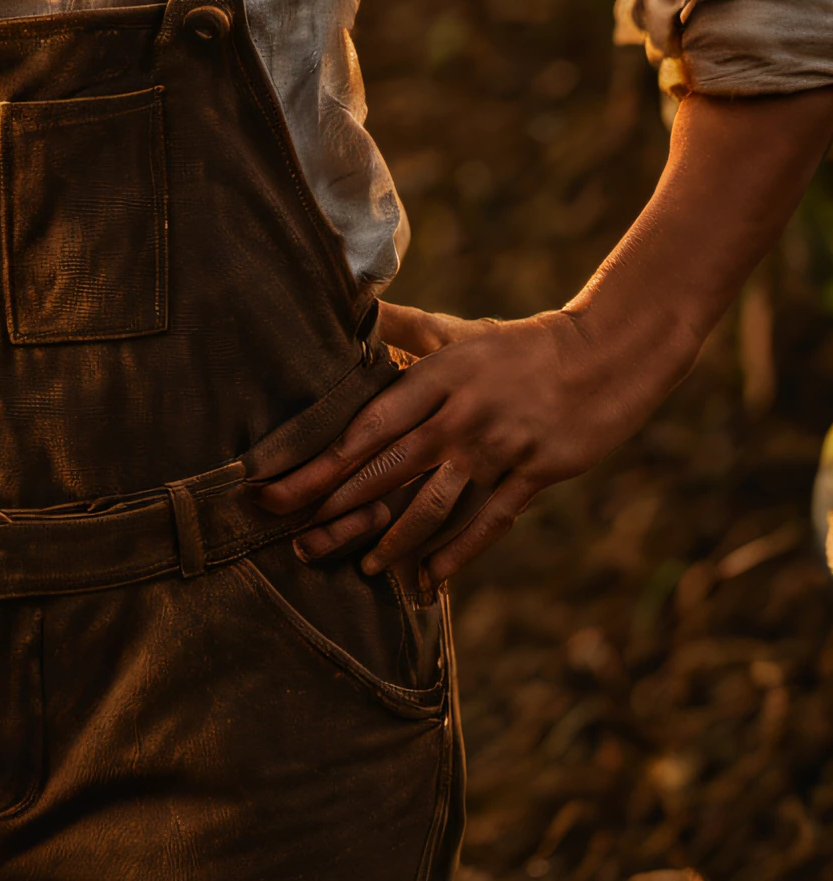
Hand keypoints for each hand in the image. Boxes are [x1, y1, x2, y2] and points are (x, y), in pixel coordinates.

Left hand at [251, 296, 683, 589]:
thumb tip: (350, 303)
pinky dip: (459, 553)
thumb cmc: (516, 345)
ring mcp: (497, 447)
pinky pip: (489, 521)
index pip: (366, 427)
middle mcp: (460, 415)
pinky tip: (432, 578)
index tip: (278, 489)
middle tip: (300, 544)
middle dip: (338, 510)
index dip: (320, 463)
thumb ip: (399, 325)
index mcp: (435, 378)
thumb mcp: (454, 331)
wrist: (602, 354)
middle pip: (388, 470)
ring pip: (435, 504)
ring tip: (365, 570)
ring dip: (395, 542)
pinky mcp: (534, 473)